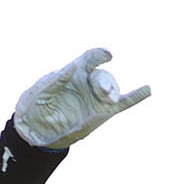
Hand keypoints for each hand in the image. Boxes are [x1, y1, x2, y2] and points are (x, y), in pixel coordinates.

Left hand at [12, 48, 150, 146]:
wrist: (36, 129)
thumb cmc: (35, 105)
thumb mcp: (40, 92)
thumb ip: (56, 80)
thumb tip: (72, 67)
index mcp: (73, 73)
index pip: (89, 59)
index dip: (99, 55)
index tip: (107, 55)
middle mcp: (87, 83)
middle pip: (103, 76)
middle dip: (105, 82)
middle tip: (102, 92)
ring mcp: (96, 97)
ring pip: (112, 89)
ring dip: (112, 92)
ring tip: (109, 99)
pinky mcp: (102, 112)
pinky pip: (123, 103)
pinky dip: (136, 96)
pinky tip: (148, 89)